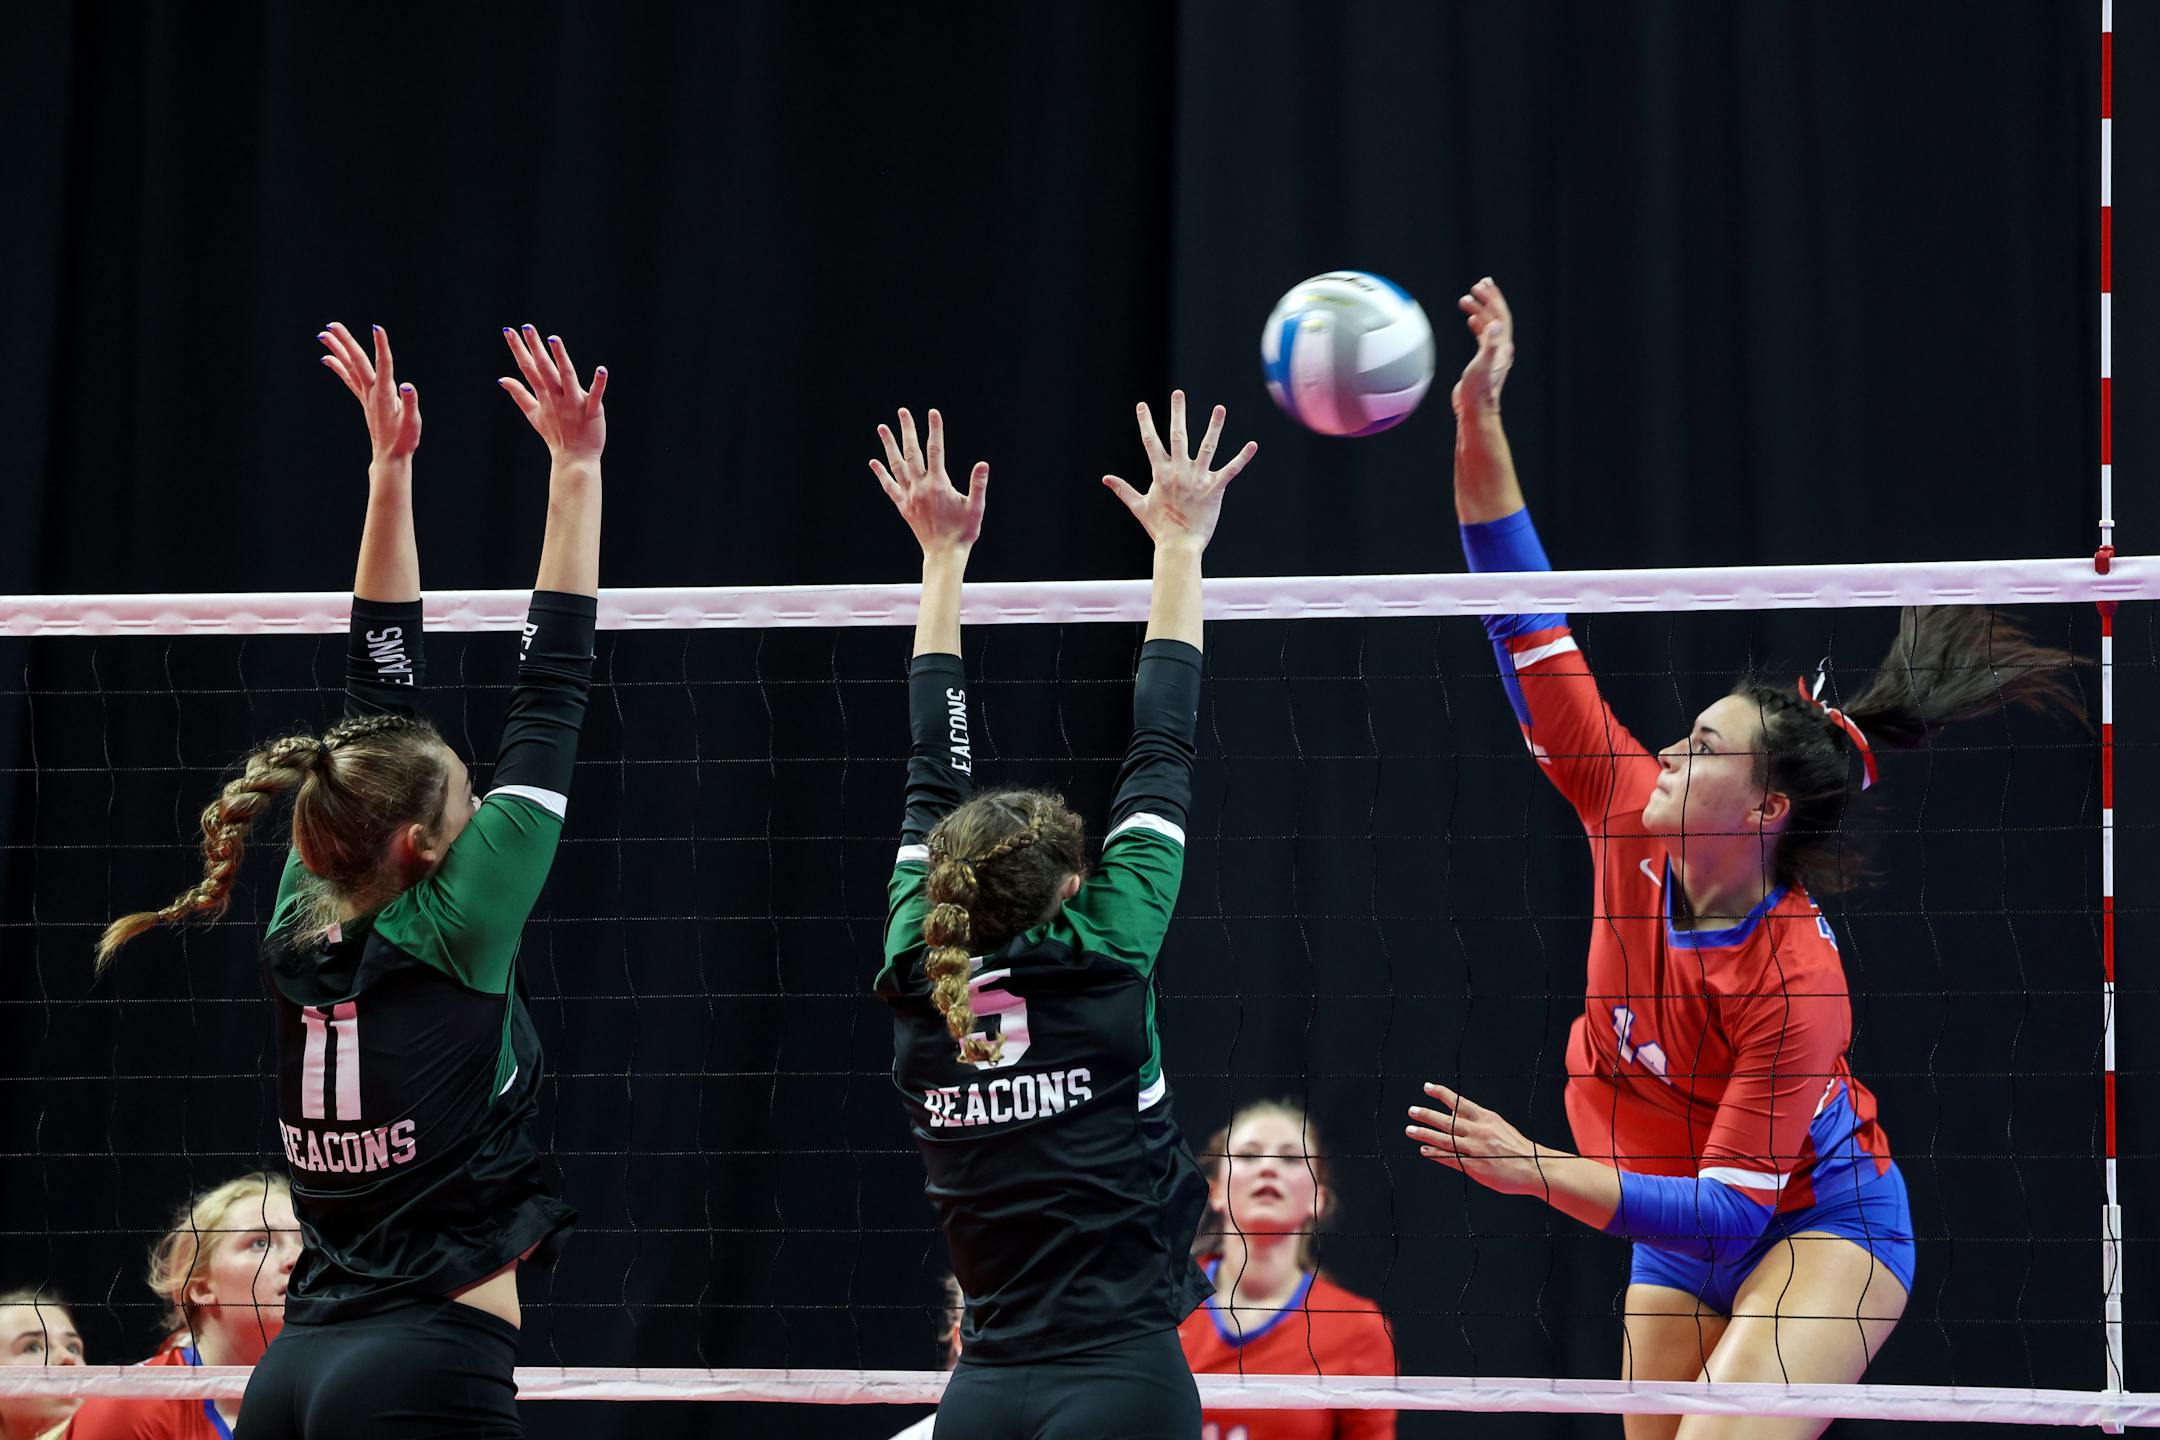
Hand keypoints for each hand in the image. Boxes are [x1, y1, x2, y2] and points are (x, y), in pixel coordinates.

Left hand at [319, 322, 420, 462]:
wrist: (389, 456)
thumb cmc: (404, 440)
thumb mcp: (413, 422)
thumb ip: (410, 403)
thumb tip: (407, 385)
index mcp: (385, 395)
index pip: (384, 365)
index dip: (381, 345)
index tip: (377, 327)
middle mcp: (372, 392)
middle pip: (357, 362)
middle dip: (345, 342)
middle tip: (331, 325)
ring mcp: (366, 395)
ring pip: (349, 367)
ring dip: (337, 349)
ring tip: (323, 334)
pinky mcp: (364, 399)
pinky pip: (348, 379)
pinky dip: (338, 366)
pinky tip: (327, 357)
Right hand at [500, 324, 606, 459]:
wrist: (574, 459)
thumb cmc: (556, 434)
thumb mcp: (533, 413)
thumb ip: (519, 394)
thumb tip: (502, 379)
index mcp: (544, 394)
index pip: (528, 368)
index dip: (518, 349)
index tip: (508, 330)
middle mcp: (557, 396)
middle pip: (544, 368)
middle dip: (535, 348)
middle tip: (527, 327)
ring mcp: (574, 403)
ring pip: (566, 377)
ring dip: (560, 358)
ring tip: (553, 339)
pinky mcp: (592, 411)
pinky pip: (595, 396)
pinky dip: (599, 384)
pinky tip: (602, 369)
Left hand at [872, 408, 986, 554]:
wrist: (944, 554)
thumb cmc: (963, 532)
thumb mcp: (976, 508)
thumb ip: (978, 485)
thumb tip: (983, 464)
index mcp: (939, 485)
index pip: (936, 450)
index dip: (935, 430)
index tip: (933, 413)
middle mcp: (920, 487)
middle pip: (912, 452)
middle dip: (907, 430)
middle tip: (902, 411)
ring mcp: (909, 496)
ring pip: (896, 465)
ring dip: (889, 445)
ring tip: (883, 428)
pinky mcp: (903, 506)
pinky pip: (889, 486)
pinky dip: (881, 473)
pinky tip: (874, 461)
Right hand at [1102, 391, 1256, 549]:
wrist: (1179, 546)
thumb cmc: (1159, 528)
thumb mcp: (1138, 507)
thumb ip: (1123, 490)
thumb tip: (1105, 478)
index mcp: (1161, 474)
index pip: (1151, 442)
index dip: (1146, 422)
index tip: (1142, 405)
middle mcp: (1179, 472)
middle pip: (1178, 436)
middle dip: (1177, 413)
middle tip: (1178, 393)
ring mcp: (1198, 479)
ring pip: (1207, 447)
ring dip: (1214, 426)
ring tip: (1219, 408)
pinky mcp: (1215, 489)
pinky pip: (1231, 470)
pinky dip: (1242, 458)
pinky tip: (1253, 445)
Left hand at [1406, 1082, 1554, 1196]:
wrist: (1535, 1168)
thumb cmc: (1518, 1147)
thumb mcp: (1499, 1125)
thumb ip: (1477, 1119)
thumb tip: (1454, 1111)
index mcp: (1486, 1118)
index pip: (1459, 1102)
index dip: (1442, 1094)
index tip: (1427, 1087)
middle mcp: (1478, 1132)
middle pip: (1447, 1121)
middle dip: (1427, 1115)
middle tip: (1412, 1110)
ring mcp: (1475, 1149)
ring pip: (1445, 1139)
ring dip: (1425, 1134)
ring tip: (1410, 1130)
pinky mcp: (1474, 1166)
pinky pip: (1450, 1158)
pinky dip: (1436, 1154)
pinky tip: (1424, 1151)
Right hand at [1451, 277, 1514, 417]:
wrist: (1475, 411)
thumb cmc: (1477, 391)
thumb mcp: (1481, 366)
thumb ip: (1488, 345)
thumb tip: (1494, 324)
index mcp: (1502, 346)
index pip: (1500, 315)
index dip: (1492, 298)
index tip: (1481, 285)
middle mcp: (1500, 348)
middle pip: (1496, 317)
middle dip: (1488, 299)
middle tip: (1477, 284)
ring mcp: (1492, 354)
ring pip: (1488, 325)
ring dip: (1480, 310)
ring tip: (1466, 299)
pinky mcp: (1483, 361)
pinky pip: (1483, 336)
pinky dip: (1477, 324)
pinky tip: (1470, 319)